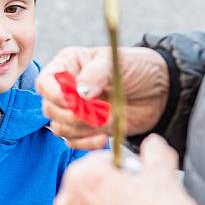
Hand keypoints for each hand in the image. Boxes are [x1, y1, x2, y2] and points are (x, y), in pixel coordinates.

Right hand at [36, 46, 169, 149]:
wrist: (158, 90)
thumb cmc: (136, 67)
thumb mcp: (116, 62)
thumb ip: (96, 74)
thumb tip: (79, 91)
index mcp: (69, 66)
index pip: (45, 82)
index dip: (55, 95)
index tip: (74, 102)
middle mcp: (67, 89)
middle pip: (50, 109)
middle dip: (74, 115)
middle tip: (99, 112)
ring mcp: (75, 111)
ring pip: (61, 128)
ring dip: (83, 129)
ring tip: (108, 120)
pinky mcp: (86, 129)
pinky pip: (73, 142)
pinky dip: (87, 143)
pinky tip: (104, 136)